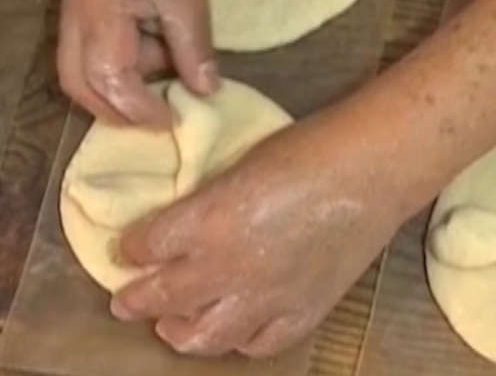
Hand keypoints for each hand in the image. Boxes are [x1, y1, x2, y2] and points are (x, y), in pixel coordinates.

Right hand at [58, 0, 218, 125]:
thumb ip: (192, 48)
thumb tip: (205, 92)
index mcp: (99, 14)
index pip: (110, 83)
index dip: (140, 110)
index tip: (173, 121)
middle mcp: (75, 16)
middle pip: (78, 86)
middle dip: (115, 110)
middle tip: (157, 116)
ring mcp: (73, 7)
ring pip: (80, 69)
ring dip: (118, 84)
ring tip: (165, 70)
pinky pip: (89, 47)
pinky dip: (117, 62)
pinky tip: (153, 48)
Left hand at [110, 109, 404, 356]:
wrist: (371, 170)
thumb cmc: (305, 150)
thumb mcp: (236, 169)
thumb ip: (206, 204)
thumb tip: (184, 225)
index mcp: (208, 219)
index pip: (147, 246)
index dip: (132, 249)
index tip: (128, 250)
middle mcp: (228, 266)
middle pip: (164, 297)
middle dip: (136, 301)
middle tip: (124, 303)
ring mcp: (266, 297)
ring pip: (205, 336)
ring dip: (180, 333)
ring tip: (170, 328)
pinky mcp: (301, 313)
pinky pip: (259, 345)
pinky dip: (240, 342)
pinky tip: (233, 334)